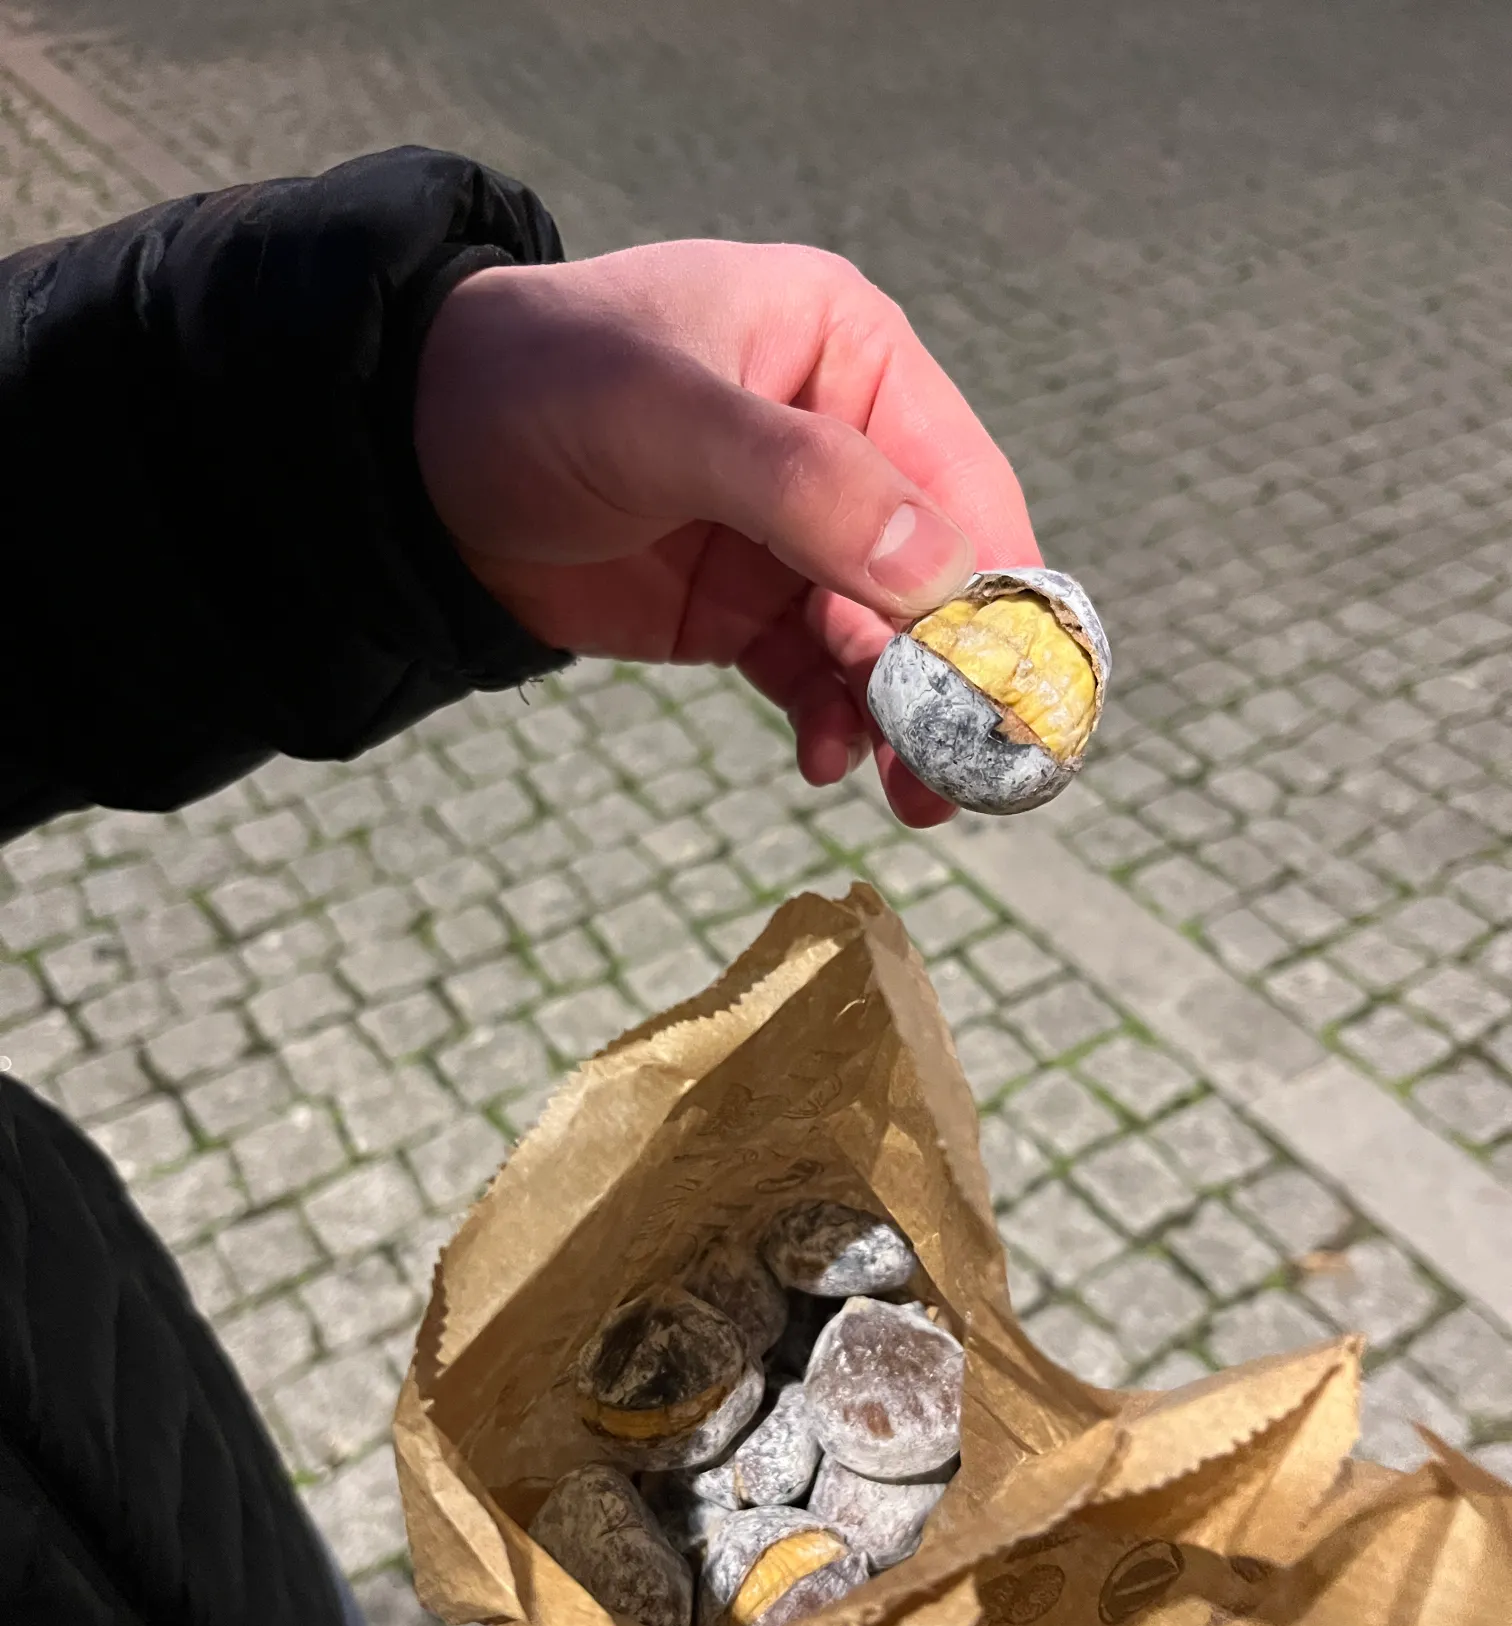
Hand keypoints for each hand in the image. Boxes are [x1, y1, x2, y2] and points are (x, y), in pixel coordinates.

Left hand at [414, 242, 1039, 825]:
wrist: (408, 463)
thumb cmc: (535, 390)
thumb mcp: (665, 417)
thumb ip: (804, 486)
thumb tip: (944, 576)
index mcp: (848, 356)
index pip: (960, 483)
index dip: (998, 591)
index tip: (1018, 690)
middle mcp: (841, 443)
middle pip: (936, 577)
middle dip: (955, 675)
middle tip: (969, 772)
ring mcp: (795, 535)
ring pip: (884, 641)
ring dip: (903, 718)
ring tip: (914, 797)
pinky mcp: (744, 607)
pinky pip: (816, 677)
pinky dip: (831, 724)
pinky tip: (822, 763)